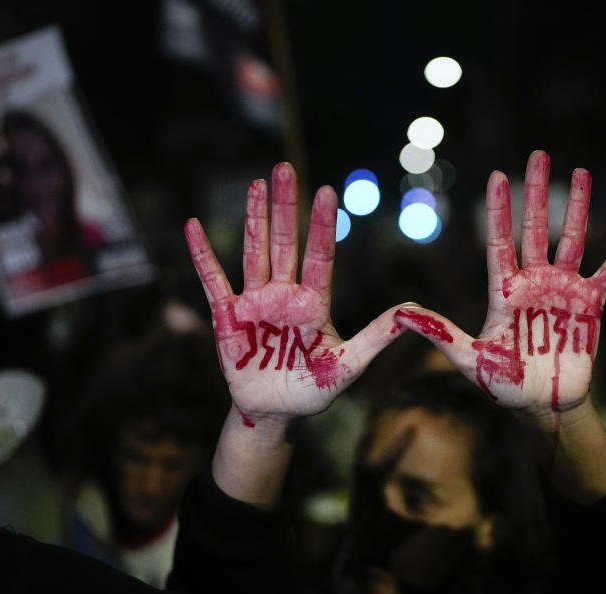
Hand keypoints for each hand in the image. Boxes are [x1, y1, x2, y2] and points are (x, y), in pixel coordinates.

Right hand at [186, 163, 402, 422]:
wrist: (274, 413)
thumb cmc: (312, 391)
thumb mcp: (348, 366)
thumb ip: (376, 338)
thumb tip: (411, 313)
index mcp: (314, 304)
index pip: (319, 256)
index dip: (321, 225)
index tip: (328, 191)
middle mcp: (285, 295)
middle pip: (285, 242)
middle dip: (286, 206)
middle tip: (285, 167)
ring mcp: (254, 302)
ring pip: (254, 251)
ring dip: (254, 217)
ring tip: (256, 183)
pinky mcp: (226, 316)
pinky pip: (213, 280)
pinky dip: (203, 254)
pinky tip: (194, 226)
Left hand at [394, 150, 605, 416]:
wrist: (541, 405)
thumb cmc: (502, 385)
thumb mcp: (468, 359)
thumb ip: (440, 334)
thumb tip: (401, 314)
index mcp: (504, 291)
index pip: (499, 241)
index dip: (499, 210)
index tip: (496, 176)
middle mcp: (534, 283)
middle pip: (535, 228)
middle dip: (537, 191)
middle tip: (539, 155)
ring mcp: (564, 291)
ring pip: (572, 239)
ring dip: (579, 206)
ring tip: (582, 171)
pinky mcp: (591, 306)